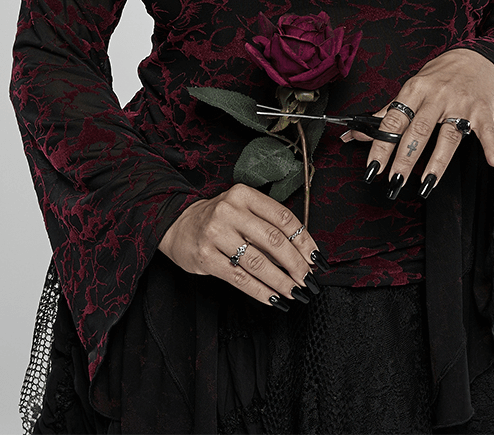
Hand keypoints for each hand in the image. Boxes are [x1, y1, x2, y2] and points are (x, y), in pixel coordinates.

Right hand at [157, 184, 324, 309]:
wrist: (177, 225)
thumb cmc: (219, 219)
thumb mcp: (242, 209)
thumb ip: (268, 224)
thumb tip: (303, 254)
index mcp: (244, 194)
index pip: (283, 217)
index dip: (304, 240)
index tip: (316, 259)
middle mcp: (229, 210)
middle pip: (273, 240)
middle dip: (296, 264)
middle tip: (308, 280)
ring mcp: (215, 233)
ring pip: (258, 262)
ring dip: (281, 281)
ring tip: (295, 292)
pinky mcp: (206, 257)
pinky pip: (239, 278)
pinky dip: (260, 291)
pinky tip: (273, 298)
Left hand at [341, 48, 493, 197]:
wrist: (475, 58)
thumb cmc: (439, 75)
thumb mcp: (412, 87)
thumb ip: (389, 111)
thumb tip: (355, 132)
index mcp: (415, 89)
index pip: (393, 120)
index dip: (381, 145)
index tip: (373, 168)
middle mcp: (437, 96)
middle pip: (418, 130)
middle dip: (405, 158)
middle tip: (394, 181)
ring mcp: (461, 103)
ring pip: (448, 135)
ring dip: (437, 162)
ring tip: (426, 184)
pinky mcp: (483, 111)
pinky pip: (486, 131)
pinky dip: (490, 147)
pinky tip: (492, 163)